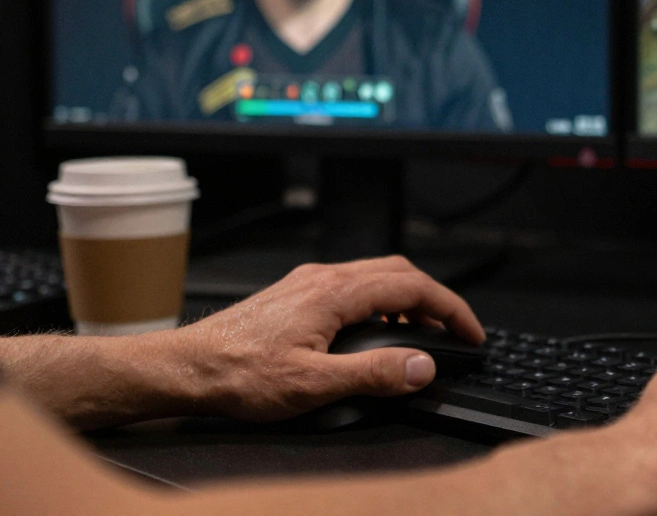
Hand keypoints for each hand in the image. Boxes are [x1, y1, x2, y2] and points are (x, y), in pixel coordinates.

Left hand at [172, 256, 483, 421]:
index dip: (452, 309)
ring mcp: (308, 282)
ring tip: (421, 334)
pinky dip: (381, 301)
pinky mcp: (296, 293)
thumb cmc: (237, 375)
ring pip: (376, 275)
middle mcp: (323, 277)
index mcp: (335, 292)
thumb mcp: (314, 384)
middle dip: (435, 299)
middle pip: (400, 271)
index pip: (414, 287)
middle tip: (454, 330)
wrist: (185, 369)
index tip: (471, 332)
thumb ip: (374, 374)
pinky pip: (353, 285)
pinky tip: (375, 330)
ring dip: (408, 299)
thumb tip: (422, 366)